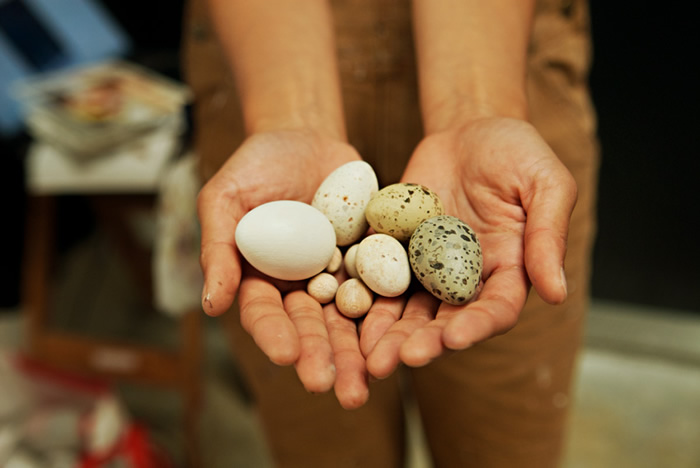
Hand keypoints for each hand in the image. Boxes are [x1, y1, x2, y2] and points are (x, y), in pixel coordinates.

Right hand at [198, 130, 368, 404]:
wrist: (308, 138)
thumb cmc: (258, 165)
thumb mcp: (227, 197)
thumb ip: (219, 247)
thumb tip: (212, 305)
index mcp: (261, 278)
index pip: (266, 314)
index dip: (275, 335)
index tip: (285, 355)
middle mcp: (300, 286)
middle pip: (311, 328)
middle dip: (323, 357)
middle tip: (334, 388)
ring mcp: (338, 276)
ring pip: (349, 320)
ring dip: (359, 352)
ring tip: (371, 380)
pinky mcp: (372, 261)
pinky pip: (384, 287)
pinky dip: (392, 313)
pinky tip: (403, 336)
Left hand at [360, 117, 576, 377]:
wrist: (468, 129)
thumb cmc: (516, 151)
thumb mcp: (545, 184)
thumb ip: (548, 235)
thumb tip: (557, 293)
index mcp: (509, 270)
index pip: (495, 309)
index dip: (475, 326)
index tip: (453, 339)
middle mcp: (466, 278)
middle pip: (445, 320)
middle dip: (423, 342)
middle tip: (397, 360)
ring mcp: (428, 266)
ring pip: (408, 310)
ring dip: (389, 334)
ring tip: (368, 356)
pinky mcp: (397, 251)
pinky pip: (378, 278)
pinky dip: (364, 297)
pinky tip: (344, 314)